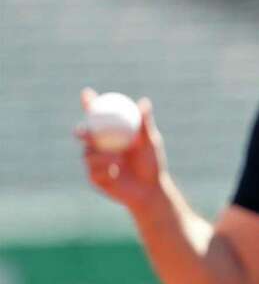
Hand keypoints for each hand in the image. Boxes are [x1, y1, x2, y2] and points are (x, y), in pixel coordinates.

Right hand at [76, 88, 166, 211]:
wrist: (150, 190)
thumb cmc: (152, 164)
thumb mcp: (151, 143)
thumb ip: (145, 124)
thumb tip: (144, 102)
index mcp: (112, 134)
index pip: (98, 116)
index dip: (89, 104)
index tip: (87, 94)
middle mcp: (101, 146)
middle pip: (84, 134)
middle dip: (81, 130)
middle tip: (86, 130)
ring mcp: (95, 162)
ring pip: (87, 153)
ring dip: (100, 155)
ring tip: (117, 158)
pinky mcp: (94, 177)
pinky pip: (92, 170)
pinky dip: (104, 169)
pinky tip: (115, 172)